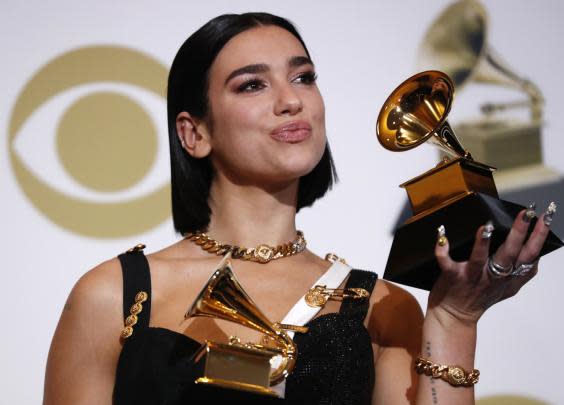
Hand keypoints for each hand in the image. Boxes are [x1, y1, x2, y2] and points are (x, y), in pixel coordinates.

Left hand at [427, 202, 555, 324]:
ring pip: (479, 259)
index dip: (539, 237)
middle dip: (519, 233)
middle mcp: (492, 276)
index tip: (545, 218)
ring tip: (487, 227)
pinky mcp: (452, 277)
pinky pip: (446, 263)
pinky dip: (442, 250)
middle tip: (526, 214)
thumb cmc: (478, 299)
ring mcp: (471, 276)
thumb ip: (522, 274)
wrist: (454, 317)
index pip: (529, 255)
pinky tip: (442, 236)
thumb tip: (537, 257)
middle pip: (510, 254)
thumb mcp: (507, 289)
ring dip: (483, 243)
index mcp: (508, 276)